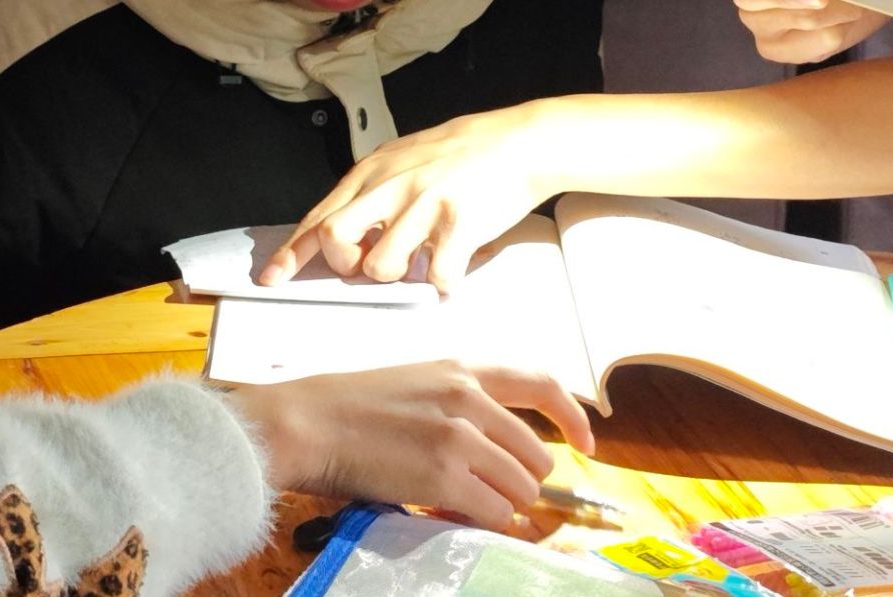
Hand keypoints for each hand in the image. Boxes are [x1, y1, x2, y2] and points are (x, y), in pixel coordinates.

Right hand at [227, 363, 593, 526]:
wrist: (305, 424)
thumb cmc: (345, 406)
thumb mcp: (414, 384)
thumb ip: (461, 406)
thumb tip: (502, 450)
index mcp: (461, 369)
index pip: (541, 383)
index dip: (574, 416)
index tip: (586, 442)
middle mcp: (468, 398)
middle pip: (537, 456)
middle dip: (522, 483)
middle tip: (492, 494)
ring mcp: (459, 438)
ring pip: (521, 490)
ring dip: (501, 505)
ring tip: (464, 502)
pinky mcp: (445, 478)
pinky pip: (494, 513)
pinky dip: (484, 523)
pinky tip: (456, 515)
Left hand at [257, 107, 548, 296]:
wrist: (518, 141)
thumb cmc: (460, 153)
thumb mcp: (402, 160)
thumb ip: (371, 192)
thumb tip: (340, 230)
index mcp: (372, 171)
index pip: (319, 216)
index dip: (292, 252)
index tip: (272, 278)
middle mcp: (391, 185)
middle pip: (335, 238)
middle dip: (343, 265)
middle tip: (366, 267)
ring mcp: (423, 204)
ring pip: (380, 265)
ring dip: (396, 277)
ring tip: (419, 262)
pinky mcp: (458, 223)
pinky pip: (436, 276)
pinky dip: (442, 286)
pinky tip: (452, 272)